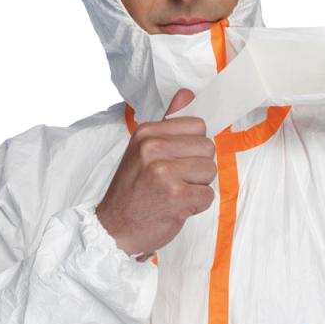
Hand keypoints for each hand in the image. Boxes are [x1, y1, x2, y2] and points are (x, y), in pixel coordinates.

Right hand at [96, 89, 216, 257]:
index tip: (175, 161)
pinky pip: (208, 195)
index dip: (192, 147)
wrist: (114, 229)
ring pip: (211, 171)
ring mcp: (165, 172)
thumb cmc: (132, 193)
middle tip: (174, 181)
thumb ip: (168, 123)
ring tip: (174, 194)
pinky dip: (196, 205)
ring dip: (198, 186)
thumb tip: (187, 94)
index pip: (198, 126)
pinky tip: (176, 207)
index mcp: (147, 133)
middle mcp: (154, 148)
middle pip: (208, 148)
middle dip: (197, 168)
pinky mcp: (177, 196)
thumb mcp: (142, 151)